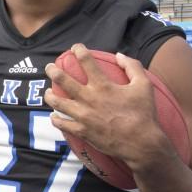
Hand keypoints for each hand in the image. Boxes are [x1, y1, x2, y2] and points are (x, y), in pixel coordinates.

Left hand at [44, 44, 171, 171]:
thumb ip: (132, 66)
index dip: (78, 50)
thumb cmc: (143, 113)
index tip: (75, 48)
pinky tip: (54, 116)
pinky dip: (55, 119)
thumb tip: (119, 55)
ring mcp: (83, 116)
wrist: (141, 143)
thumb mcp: (144, 85)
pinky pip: (61, 124)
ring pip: (57, 102)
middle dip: (53, 70)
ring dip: (49, 95)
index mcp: (103, 85)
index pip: (86, 61)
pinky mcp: (81, 131)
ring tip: (48, 92)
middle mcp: (89, 98)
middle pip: (62, 80)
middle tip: (50, 67)